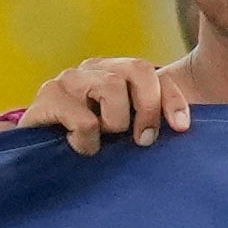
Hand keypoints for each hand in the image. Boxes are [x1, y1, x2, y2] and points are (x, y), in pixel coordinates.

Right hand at [15, 57, 189, 155]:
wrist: (43, 159)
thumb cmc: (100, 147)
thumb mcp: (134, 131)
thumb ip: (156, 120)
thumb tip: (184, 127)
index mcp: (119, 72)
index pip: (156, 73)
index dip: (173, 100)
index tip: (181, 128)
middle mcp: (94, 68)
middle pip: (139, 70)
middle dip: (148, 109)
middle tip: (142, 140)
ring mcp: (69, 79)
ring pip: (111, 87)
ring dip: (115, 124)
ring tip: (104, 140)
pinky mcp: (47, 96)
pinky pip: (84, 119)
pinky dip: (89, 141)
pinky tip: (82, 147)